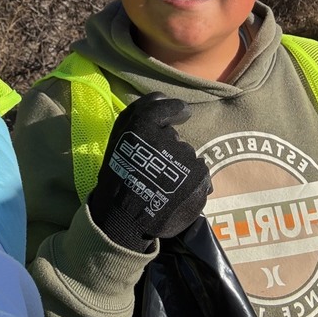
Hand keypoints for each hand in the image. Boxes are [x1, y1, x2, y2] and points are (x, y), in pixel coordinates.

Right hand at [86, 92, 211, 251]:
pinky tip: (175, 195)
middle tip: (154, 170)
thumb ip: (140, 113)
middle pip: (175, 139)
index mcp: (143, 125)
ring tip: (163, 187)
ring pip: (187, 158)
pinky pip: (200, 175)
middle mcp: (168, 137)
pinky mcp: (200, 178)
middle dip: (168, 151)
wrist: (124, 218)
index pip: (165, 106)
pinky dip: (192, 184)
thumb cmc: (117, 176)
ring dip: (179, 169)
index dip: (174, 109)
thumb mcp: (118, 138)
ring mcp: (186, 159)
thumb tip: (165, 98)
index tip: (182, 113)